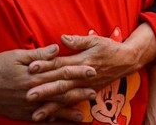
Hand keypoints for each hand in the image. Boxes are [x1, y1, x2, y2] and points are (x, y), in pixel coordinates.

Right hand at [0, 49, 92, 121]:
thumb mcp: (17, 55)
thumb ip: (39, 54)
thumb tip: (57, 48)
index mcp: (34, 75)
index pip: (61, 72)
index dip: (78, 71)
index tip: (92, 69)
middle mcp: (33, 91)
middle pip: (61, 90)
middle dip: (79, 91)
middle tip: (94, 91)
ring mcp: (28, 104)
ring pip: (53, 107)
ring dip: (69, 109)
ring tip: (83, 113)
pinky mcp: (22, 113)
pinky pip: (41, 118)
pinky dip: (53, 121)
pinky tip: (63, 122)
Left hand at [27, 30, 153, 121]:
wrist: (127, 61)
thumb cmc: (110, 48)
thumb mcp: (96, 40)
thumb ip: (78, 41)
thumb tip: (62, 38)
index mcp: (82, 61)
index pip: (61, 63)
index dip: (46, 65)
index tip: (31, 68)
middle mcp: (83, 76)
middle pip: (61, 84)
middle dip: (44, 90)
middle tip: (28, 96)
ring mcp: (86, 87)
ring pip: (66, 98)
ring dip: (51, 106)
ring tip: (36, 115)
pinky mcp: (88, 93)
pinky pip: (73, 104)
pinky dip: (63, 112)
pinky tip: (51, 118)